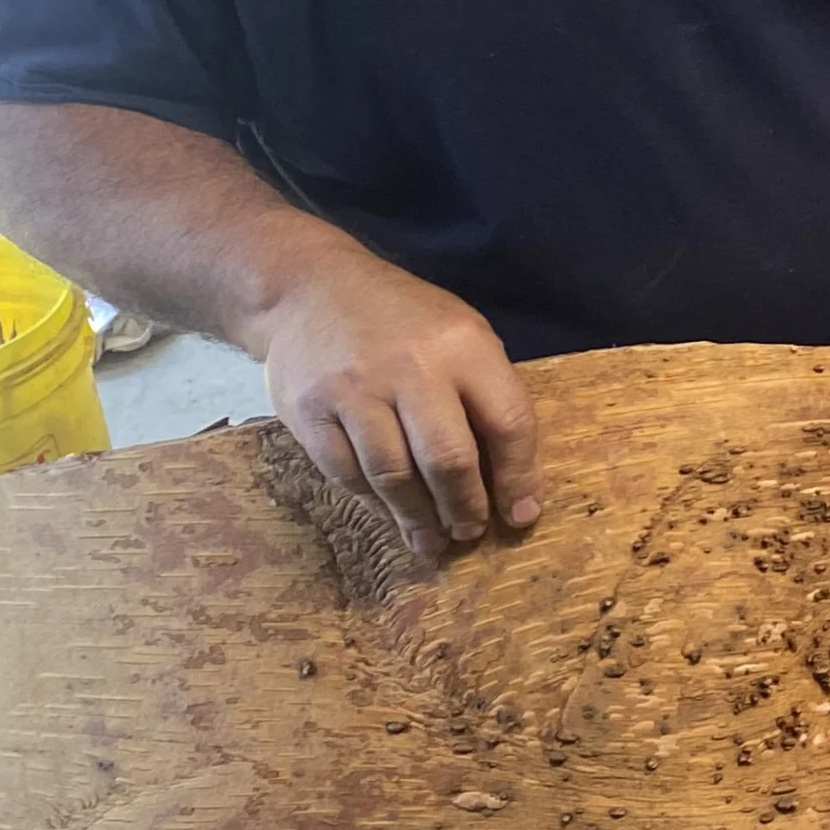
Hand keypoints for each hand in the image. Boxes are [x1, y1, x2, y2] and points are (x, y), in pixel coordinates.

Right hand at [244, 240, 542, 554]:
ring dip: (418, 519)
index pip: (508, 423)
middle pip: (448, 459)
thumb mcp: (460, 334)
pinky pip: (347, 473)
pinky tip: (390, 512)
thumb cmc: (402, 320)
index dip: (518, 478)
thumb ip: (484, 396)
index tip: (521, 515)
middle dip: (464, 508)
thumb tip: (510, 480)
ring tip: (432, 541)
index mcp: (463, 346)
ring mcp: (354, 390)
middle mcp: (410, 367)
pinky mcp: (310, 411)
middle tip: (469, 532)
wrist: (308, 288)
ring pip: (394, 476)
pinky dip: (373, 502)